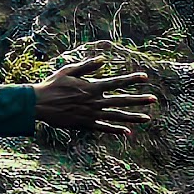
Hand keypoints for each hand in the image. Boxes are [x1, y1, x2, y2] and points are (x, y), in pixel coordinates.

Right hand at [32, 56, 155, 136]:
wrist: (40, 104)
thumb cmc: (53, 84)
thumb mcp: (69, 70)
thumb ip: (87, 66)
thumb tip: (103, 60)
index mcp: (92, 86)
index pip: (117, 82)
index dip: (132, 79)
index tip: (145, 77)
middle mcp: (95, 101)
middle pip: (122, 100)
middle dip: (139, 100)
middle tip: (154, 99)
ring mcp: (91, 114)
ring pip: (117, 116)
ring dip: (133, 117)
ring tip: (148, 118)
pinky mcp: (86, 124)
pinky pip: (104, 128)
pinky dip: (115, 130)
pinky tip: (127, 132)